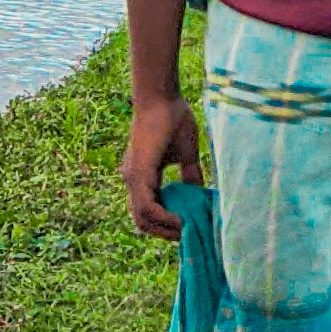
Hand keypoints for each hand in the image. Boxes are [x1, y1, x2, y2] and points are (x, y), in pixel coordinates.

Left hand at [123, 93, 201, 237]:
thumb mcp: (185, 153)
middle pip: (141, 219)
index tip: (185, 228)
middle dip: (163, 231)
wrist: (161, 96)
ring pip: (141, 217)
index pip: (148, 209)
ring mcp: (132, 177)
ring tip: (185, 230)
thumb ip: (189, 175)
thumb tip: (198, 194)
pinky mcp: (138, 173)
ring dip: (163, 228)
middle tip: (185, 235)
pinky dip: (162, 217)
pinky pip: (146, 206)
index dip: (164, 222)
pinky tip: (180, 220)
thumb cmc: (173, 118)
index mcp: (142, 175)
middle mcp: (132, 180)